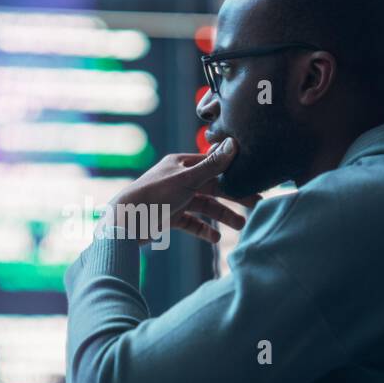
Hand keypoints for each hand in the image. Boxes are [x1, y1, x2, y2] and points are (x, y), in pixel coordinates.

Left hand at [104, 138, 259, 244]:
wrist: (126, 222)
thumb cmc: (154, 195)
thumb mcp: (187, 179)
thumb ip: (213, 165)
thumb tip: (235, 144)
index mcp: (181, 164)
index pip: (213, 164)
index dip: (233, 172)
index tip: (254, 179)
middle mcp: (178, 179)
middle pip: (213, 187)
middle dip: (234, 196)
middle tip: (257, 204)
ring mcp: (174, 199)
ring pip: (205, 206)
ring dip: (223, 215)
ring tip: (242, 225)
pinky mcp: (169, 218)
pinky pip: (192, 223)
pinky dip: (204, 230)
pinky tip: (216, 238)